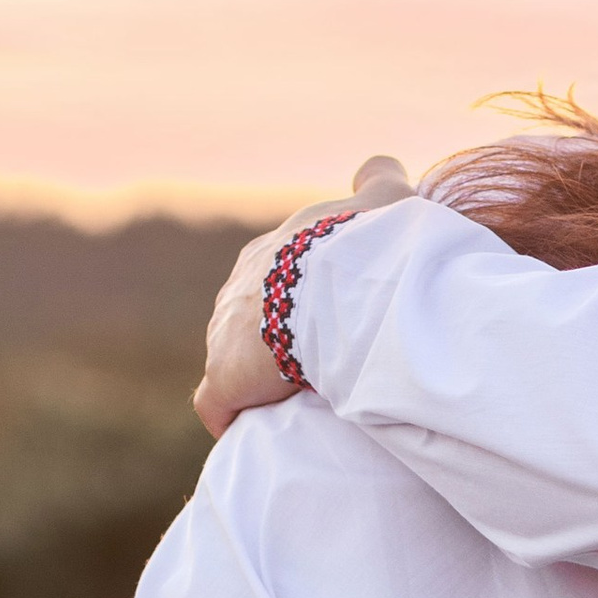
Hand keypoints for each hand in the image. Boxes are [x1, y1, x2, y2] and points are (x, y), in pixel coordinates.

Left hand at [196, 155, 413, 434]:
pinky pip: (216, 405)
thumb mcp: (381, 200)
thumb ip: (378, 180)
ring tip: (292, 406)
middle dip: (271, 342)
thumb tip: (380, 167)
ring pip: (231, 360)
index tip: (321, 321)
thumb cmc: (362, 246)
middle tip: (314, 368)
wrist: (331, 287)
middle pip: (247, 319)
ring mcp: (225, 333)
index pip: (273, 275)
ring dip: (256, 382)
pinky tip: (251, 430)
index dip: (295, 300)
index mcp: (272, 252)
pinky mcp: (224, 378)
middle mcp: (239, 288)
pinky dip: (230, 417)